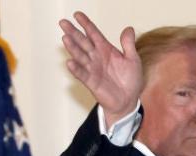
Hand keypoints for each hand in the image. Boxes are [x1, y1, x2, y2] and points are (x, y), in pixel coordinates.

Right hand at [59, 12, 141, 126]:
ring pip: (80, 56)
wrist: (128, 101)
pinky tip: (70, 62)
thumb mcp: (133, 60)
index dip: (86, 24)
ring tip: (65, 38)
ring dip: (72, 48)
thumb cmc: (130, 81)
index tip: (77, 14)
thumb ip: (128, 45)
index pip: (93, 34)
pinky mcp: (92, 83)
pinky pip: (82, 74)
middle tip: (63, 22)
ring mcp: (93, 69)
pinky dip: (76, 69)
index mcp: (105, 49)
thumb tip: (128, 29)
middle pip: (83, 42)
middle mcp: (96, 58)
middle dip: (73, 32)